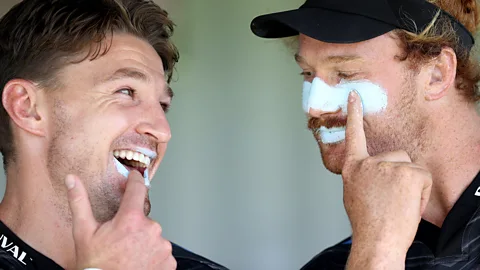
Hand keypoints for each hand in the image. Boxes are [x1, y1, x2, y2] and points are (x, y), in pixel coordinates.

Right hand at [65, 171, 175, 269]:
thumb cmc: (95, 265)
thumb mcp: (83, 233)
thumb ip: (80, 202)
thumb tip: (72, 180)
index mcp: (131, 219)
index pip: (137, 189)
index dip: (135, 180)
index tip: (135, 176)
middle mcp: (151, 230)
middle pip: (144, 218)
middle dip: (134, 225)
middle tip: (120, 241)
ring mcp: (162, 246)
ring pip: (153, 235)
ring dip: (143, 241)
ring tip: (129, 254)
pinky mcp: (169, 262)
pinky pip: (162, 251)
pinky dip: (152, 255)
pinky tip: (139, 262)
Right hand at [342, 91, 431, 267]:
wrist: (377, 239)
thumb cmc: (367, 222)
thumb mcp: (353, 194)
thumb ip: (362, 175)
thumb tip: (373, 172)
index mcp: (353, 168)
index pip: (354, 135)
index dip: (354, 114)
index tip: (355, 96)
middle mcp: (368, 162)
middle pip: (395, 157)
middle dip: (400, 175)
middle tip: (391, 198)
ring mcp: (387, 165)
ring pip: (410, 167)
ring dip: (410, 184)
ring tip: (398, 203)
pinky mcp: (407, 171)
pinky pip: (422, 177)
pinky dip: (420, 191)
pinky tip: (407, 203)